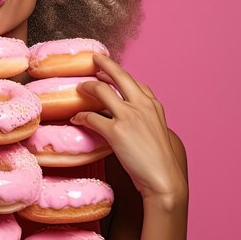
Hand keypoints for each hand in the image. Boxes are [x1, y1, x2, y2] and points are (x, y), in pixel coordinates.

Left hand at [70, 52, 186, 202]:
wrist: (164, 180)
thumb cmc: (161, 162)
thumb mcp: (159, 133)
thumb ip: (145, 120)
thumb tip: (130, 119)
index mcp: (153, 106)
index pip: (135, 82)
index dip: (119, 74)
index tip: (108, 71)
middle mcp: (142, 106)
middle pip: (119, 76)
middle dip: (105, 64)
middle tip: (94, 59)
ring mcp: (128, 117)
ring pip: (101, 90)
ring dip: (87, 87)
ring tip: (79, 88)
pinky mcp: (116, 132)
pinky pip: (91, 117)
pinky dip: (81, 116)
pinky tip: (76, 119)